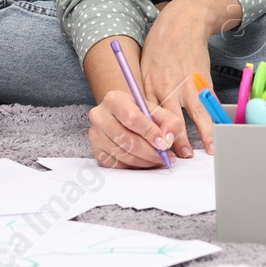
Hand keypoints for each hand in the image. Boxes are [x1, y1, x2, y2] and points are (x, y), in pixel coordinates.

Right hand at [81, 37, 187, 168]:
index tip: (164, 144)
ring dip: (146, 161)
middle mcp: (100, 116)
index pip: (131, 118)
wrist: (122, 116)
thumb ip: (170, 122)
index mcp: (114, 99)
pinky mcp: (97, 151)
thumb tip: (167, 139)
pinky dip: (135, 167)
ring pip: (124, 155)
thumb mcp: (158, 111)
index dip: (150, 133)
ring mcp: (95, 135)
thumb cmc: (141, 113)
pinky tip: (146, 162)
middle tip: (166, 157)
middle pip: (127, 140)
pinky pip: (118, 165)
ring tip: (159, 159)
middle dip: (151, 152)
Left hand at [140, 0, 241, 155]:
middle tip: (175, 159)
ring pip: (192, 114)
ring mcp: (186, 83)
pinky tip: (215, 137)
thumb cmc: (160, 46)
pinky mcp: (202, 80)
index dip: (148, 135)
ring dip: (198, 136)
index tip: (151, 151)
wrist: (182, 22)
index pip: (146, 116)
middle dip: (172, 141)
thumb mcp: (144, 67)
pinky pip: (208, 105)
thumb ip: (145, 92)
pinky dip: (212, 122)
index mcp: (147, 84)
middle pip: (168, 119)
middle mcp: (166, 85)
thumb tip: (145, 117)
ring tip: (201, 153)